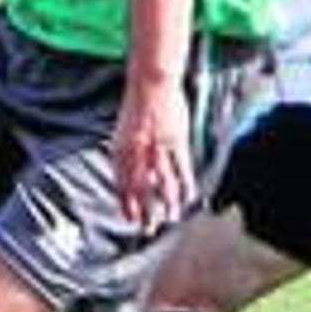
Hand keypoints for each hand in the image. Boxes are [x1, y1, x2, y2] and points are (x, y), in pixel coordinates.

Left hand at [111, 76, 194, 233]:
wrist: (150, 83)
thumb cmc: (137, 107)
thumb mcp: (124, 131)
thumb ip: (128, 155)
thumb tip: (134, 177)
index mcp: (121, 148)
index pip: (121, 182)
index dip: (125, 202)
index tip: (129, 218)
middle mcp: (137, 151)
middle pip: (140, 189)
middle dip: (144, 211)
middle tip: (148, 229)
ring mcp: (157, 147)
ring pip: (163, 183)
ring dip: (167, 203)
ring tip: (171, 218)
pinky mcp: (176, 142)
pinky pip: (182, 169)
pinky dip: (186, 185)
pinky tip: (189, 197)